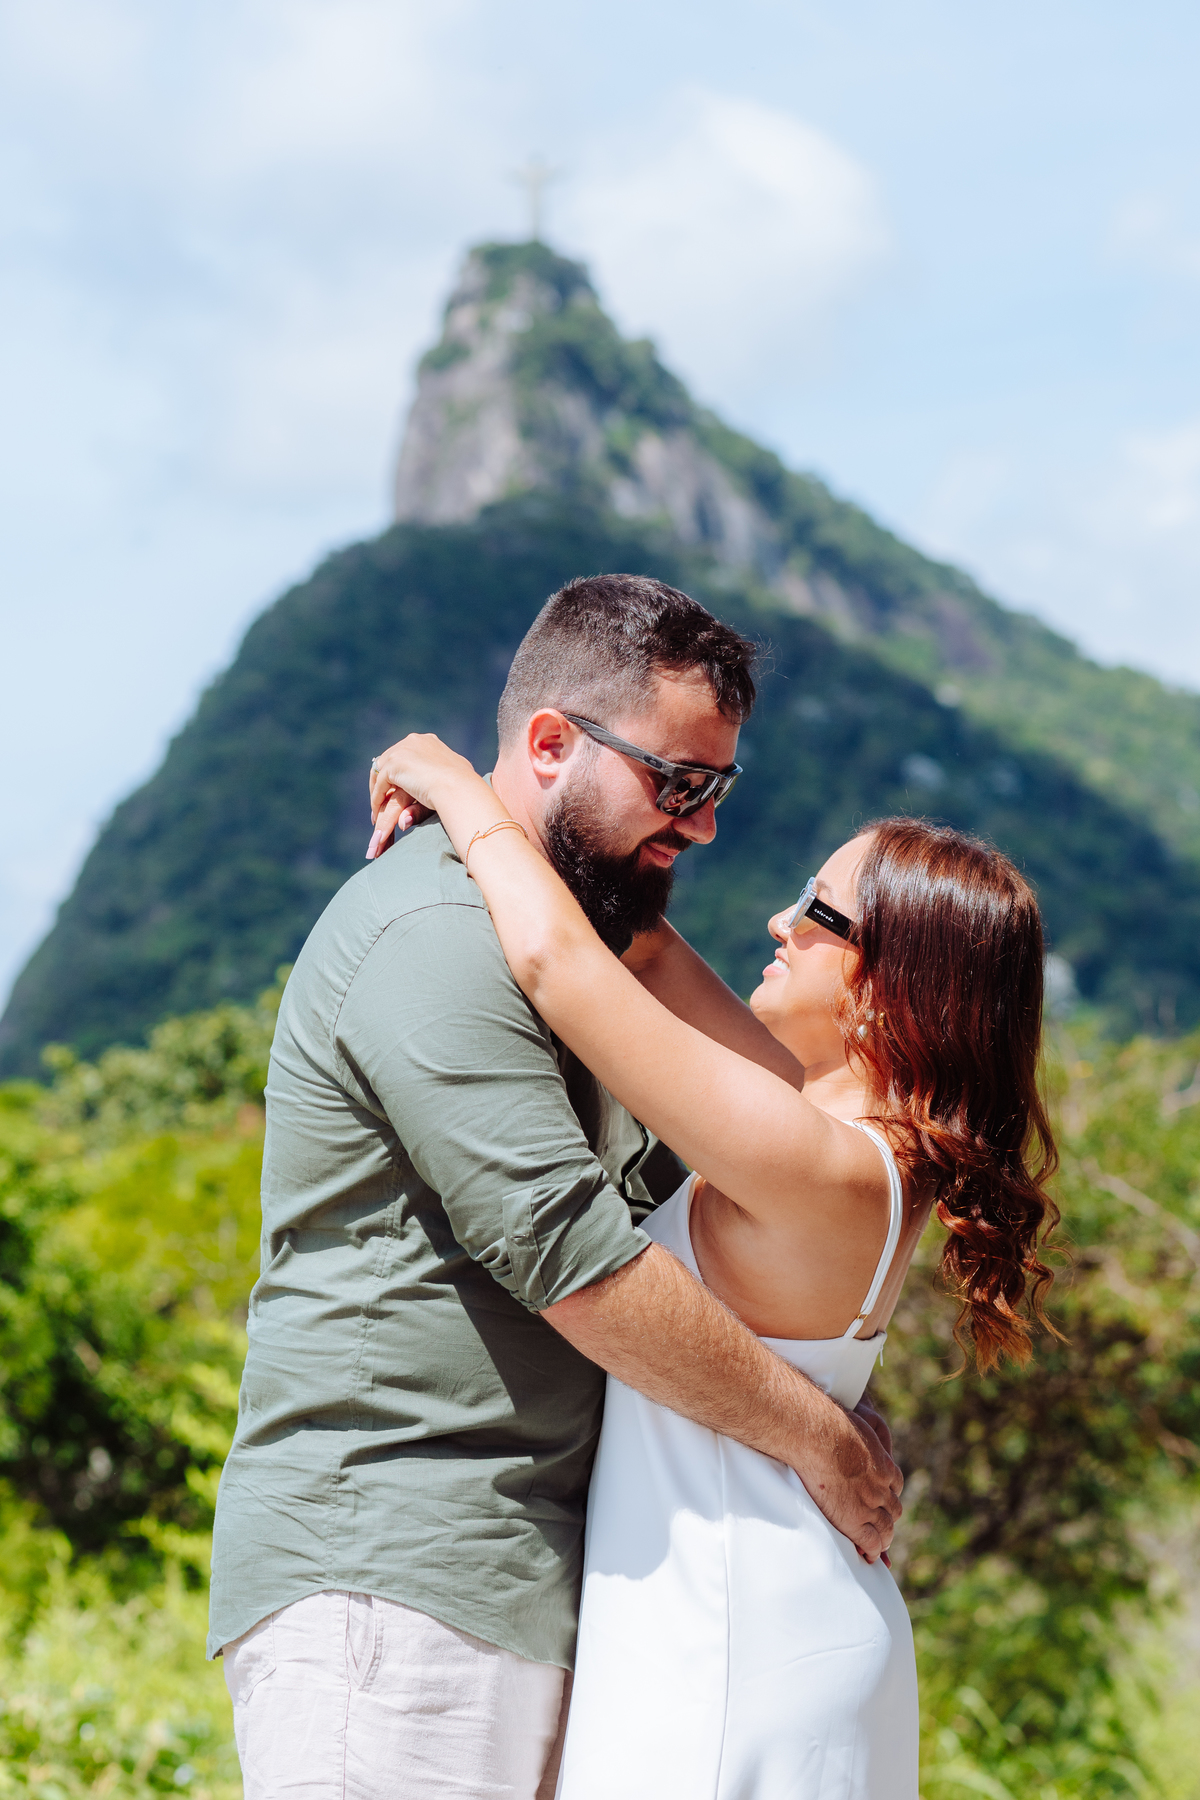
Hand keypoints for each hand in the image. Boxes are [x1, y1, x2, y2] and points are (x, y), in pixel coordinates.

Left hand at [365, 734, 475, 859]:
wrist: (459, 788)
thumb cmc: (464, 785)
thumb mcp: (455, 773)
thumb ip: (444, 771)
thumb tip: (445, 778)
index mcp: (427, 741)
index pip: (404, 754)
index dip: (399, 773)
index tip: (396, 790)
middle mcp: (413, 741)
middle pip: (388, 760)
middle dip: (384, 780)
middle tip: (382, 799)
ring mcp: (402, 750)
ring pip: (380, 771)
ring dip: (378, 790)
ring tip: (377, 809)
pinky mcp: (394, 764)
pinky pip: (380, 784)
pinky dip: (377, 798)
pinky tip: (378, 812)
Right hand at [796, 1402, 902, 1562]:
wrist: (819, 1435)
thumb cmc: (827, 1422)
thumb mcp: (852, 1421)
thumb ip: (855, 1426)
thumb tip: (846, 1415)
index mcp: (882, 1463)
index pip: (893, 1483)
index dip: (888, 1495)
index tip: (883, 1501)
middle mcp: (881, 1485)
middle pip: (893, 1508)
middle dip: (888, 1517)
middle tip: (883, 1527)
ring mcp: (870, 1503)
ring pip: (886, 1527)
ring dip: (884, 1536)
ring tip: (879, 1545)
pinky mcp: (855, 1518)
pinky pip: (870, 1541)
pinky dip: (873, 1550)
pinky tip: (870, 1557)